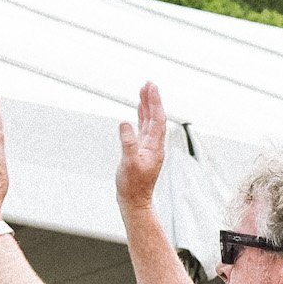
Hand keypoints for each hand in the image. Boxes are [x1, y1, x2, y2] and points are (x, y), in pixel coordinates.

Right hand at [116, 82, 167, 210]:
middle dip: (152, 100)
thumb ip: (128, 143)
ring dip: (147, 106)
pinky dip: (142, 117)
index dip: (154, 102)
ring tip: (144, 90)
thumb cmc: (132, 185)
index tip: (151, 87)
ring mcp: (149, 147)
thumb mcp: (128, 163)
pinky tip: (139, 110)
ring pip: (149, 122)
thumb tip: (125, 122)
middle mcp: (155, 145)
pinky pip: (143, 128)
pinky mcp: (142, 150)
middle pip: (155, 118)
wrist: (134, 200)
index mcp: (155, 147)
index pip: (157, 120)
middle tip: (148, 83)